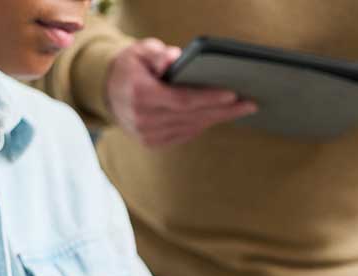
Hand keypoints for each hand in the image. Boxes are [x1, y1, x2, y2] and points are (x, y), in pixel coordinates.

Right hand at [105, 38, 257, 146]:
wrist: (107, 91)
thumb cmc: (131, 67)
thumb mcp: (140, 51)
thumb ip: (157, 53)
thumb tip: (175, 59)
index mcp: (140, 95)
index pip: (183, 100)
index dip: (209, 98)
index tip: (233, 94)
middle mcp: (143, 119)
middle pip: (193, 116)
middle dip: (223, 110)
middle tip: (249, 104)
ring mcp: (147, 135)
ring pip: (191, 127)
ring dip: (217, 118)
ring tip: (240, 109)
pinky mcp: (153, 143)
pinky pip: (185, 134)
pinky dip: (203, 124)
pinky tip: (218, 115)